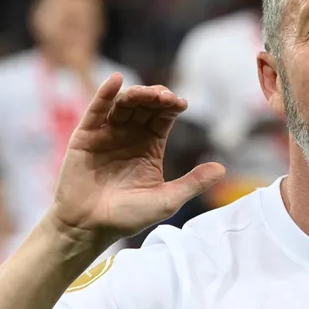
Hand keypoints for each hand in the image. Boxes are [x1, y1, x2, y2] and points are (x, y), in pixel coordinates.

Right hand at [49, 75, 224, 244]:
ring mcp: (107, 134)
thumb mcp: (167, 200)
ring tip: (146, 93)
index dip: (171, 106)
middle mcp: (129, 135)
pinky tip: (116, 80)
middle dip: (155, 97)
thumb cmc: (128, 217)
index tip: (181, 103)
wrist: (89, 227)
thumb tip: (223, 169)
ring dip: (135, 95)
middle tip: (164, 97)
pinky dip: (105, 94)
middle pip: (145, 106)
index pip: (163, 117)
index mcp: (150, 146)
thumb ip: (193, 183)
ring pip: (123, 105)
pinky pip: (96, 110)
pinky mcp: (85, 136)